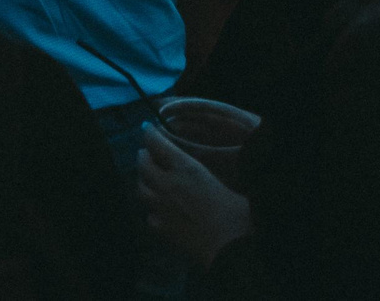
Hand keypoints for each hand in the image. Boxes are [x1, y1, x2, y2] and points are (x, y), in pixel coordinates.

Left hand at [137, 126, 252, 267]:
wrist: (231, 250)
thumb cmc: (238, 216)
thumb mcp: (228, 184)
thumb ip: (209, 175)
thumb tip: (210, 170)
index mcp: (187, 169)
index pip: (157, 143)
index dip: (150, 134)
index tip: (147, 129)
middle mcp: (168, 184)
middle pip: (142, 163)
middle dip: (143, 156)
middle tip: (147, 154)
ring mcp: (160, 207)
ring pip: (140, 188)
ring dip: (144, 181)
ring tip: (150, 180)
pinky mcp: (160, 228)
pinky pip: (149, 215)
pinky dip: (152, 210)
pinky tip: (160, 212)